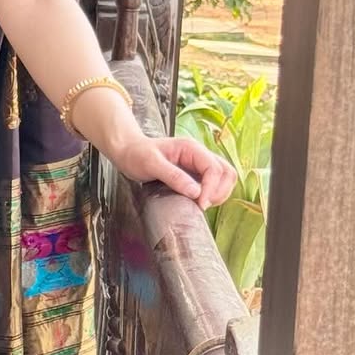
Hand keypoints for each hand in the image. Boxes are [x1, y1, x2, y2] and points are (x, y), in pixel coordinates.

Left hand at [110, 134, 237, 210]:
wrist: (127, 151)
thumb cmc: (136, 154)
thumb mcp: (151, 164)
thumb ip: (173, 176)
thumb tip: (196, 192)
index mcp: (191, 148)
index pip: (214, 168)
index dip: (211, 188)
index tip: (200, 204)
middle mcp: (199, 155)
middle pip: (226, 172)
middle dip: (219, 191)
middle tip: (202, 206)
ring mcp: (199, 164)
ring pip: (224, 178)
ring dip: (218, 194)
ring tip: (201, 205)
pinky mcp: (195, 174)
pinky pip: (214, 184)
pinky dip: (212, 195)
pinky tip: (198, 202)